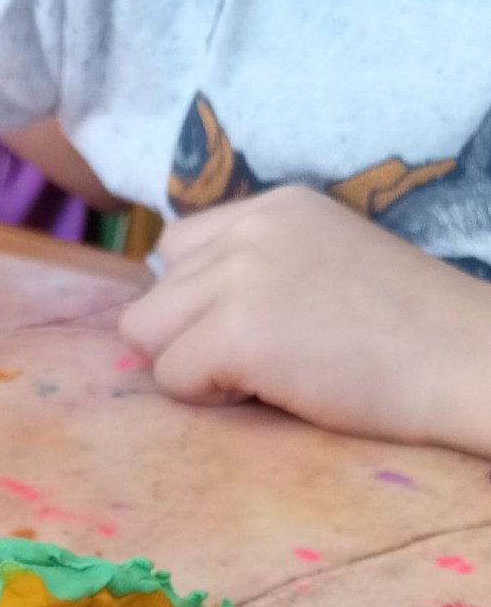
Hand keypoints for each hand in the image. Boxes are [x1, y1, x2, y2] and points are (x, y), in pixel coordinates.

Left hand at [120, 186, 490, 453]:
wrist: (463, 360)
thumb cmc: (407, 337)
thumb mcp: (325, 267)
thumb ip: (258, 270)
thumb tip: (181, 317)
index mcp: (275, 206)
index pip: (176, 249)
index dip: (196, 305)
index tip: (249, 334)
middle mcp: (250, 228)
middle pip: (152, 296)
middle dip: (187, 341)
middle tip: (258, 366)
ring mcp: (241, 275)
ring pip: (148, 336)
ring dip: (192, 370)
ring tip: (263, 379)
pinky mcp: (238, 331)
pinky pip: (171, 378)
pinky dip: (209, 399)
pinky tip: (272, 393)